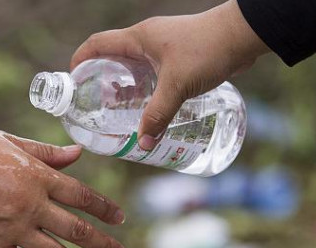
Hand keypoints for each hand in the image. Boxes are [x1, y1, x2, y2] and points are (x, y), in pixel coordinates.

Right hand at [0, 126, 126, 247]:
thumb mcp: (10, 142)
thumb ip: (45, 152)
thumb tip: (78, 153)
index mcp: (38, 176)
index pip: (83, 196)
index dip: (105, 209)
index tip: (120, 220)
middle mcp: (31, 204)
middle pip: (77, 230)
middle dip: (103, 245)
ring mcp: (11, 227)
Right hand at [70, 0, 268, 149]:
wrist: (243, 35)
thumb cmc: (207, 50)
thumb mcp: (177, 85)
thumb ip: (158, 114)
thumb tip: (142, 143)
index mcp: (138, 38)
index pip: (98, 43)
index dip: (81, 59)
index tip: (73, 79)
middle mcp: (148, 39)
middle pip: (115, 57)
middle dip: (104, 80)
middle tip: (98, 105)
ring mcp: (165, 46)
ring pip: (137, 66)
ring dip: (128, 86)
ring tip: (123, 111)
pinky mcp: (182, 54)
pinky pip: (156, 71)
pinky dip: (149, 87)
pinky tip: (154, 105)